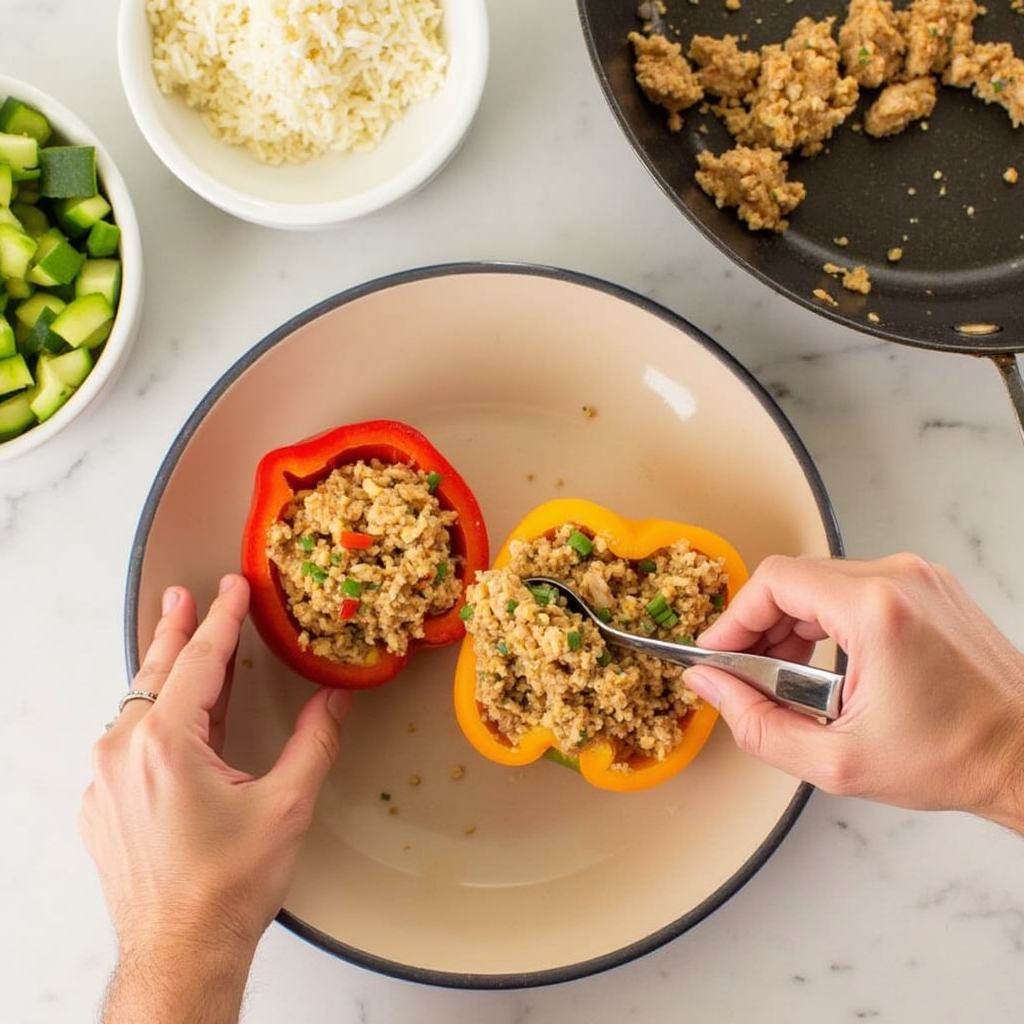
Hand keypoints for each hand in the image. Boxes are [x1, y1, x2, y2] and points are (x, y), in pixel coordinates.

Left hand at [79, 574, 349, 1022]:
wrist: (180, 953)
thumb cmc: (226, 888)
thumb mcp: (286, 805)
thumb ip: (314, 741)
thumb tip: (334, 700)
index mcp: (166, 744)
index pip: (200, 661)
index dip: (222, 618)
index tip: (232, 588)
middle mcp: (123, 754)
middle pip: (156, 673)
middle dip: (176, 629)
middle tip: (185, 595)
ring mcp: (104, 782)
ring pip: (137, 707)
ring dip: (164, 674)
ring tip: (181, 646)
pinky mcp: (100, 807)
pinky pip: (125, 744)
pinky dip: (151, 719)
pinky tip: (172, 720)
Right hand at [684, 554, 1023, 832]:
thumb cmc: (955, 757)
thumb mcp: (836, 761)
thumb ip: (756, 723)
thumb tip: (711, 686)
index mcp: (877, 610)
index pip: (774, 582)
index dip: (733, 619)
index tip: (718, 653)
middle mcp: (899, 579)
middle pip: (795, 580)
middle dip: (759, 627)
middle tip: (747, 675)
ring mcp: (918, 579)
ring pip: (822, 583)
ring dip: (792, 626)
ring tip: (788, 679)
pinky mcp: (928, 589)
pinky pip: (855, 590)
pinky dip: (827, 622)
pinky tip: (826, 668)